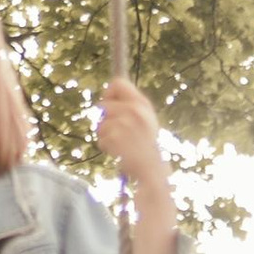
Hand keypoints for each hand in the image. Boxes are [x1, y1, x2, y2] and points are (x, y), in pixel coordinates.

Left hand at [96, 76, 168, 193]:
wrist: (152, 170)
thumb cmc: (147, 146)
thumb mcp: (146, 121)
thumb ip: (131, 106)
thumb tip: (108, 95)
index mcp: (142, 104)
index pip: (118, 83)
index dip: (109, 92)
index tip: (109, 103)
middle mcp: (134, 110)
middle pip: (103, 104)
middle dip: (106, 119)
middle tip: (118, 132)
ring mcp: (123, 123)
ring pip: (101, 123)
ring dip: (106, 135)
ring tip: (121, 144)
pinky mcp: (114, 137)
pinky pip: (101, 138)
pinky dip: (106, 146)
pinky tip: (119, 151)